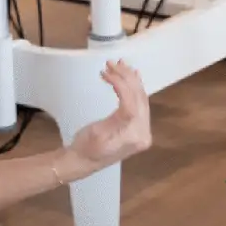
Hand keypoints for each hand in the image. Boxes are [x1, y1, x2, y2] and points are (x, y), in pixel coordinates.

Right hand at [66, 60, 151, 175]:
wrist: (81, 162)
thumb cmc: (85, 148)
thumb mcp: (98, 131)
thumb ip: (117, 115)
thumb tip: (126, 94)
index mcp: (135, 137)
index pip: (132, 104)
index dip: (121, 84)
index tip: (107, 71)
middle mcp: (144, 133)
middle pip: (139, 98)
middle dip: (126, 78)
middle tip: (112, 63)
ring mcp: (142, 129)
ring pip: (140, 98)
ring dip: (130, 80)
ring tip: (120, 65)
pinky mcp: (137, 126)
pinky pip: (139, 103)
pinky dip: (134, 88)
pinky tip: (132, 76)